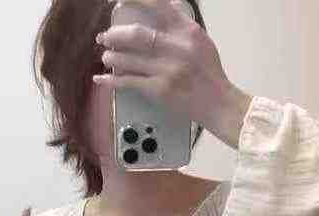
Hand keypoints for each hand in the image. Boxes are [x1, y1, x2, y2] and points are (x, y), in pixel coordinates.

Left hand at [93, 0, 251, 145]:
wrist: (218, 103)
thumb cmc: (209, 73)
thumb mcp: (201, 41)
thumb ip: (180, 26)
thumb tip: (161, 9)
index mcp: (187, 31)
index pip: (157, 5)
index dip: (133, 0)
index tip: (118, 0)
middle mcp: (176, 48)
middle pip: (136, 34)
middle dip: (115, 35)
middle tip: (104, 37)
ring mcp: (167, 70)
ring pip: (129, 59)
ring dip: (112, 58)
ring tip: (106, 57)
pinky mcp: (159, 90)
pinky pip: (129, 82)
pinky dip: (111, 81)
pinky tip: (100, 79)